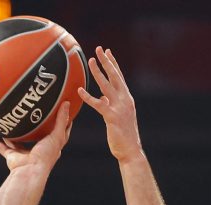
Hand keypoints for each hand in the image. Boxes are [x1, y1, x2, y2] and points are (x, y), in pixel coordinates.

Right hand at [0, 102, 72, 171]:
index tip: (61, 111)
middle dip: (33, 127)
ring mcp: (23, 154)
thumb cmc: (46, 156)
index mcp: (51, 147)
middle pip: (35, 136)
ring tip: (6, 120)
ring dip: (10, 133)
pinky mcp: (11, 157)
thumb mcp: (56, 135)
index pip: (58, 133)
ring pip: (15, 141)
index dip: (60, 123)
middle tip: (30, 111)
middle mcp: (37, 150)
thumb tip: (67, 103)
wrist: (30, 172)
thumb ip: (61, 119)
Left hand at [78, 47, 143, 163]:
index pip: (119, 76)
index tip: (107, 51)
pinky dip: (88, 97)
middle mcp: (125, 99)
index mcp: (126, 98)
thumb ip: (111, 104)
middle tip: (98, 49)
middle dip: (106, 61)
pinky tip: (80, 91)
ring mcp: (120, 107)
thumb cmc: (123, 135)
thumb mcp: (117, 116)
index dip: (113, 63)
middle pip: (114, 76)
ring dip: (98, 72)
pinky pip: (98, 104)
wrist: (130, 150)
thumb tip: (103, 97)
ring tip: (90, 61)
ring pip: (107, 85)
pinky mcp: (112, 117)